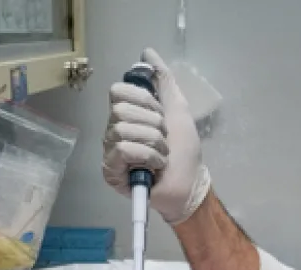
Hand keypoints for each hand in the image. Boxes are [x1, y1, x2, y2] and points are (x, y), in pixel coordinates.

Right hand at [102, 49, 211, 224]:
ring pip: (122, 129)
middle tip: (163, 139)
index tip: (160, 115)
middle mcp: (114, 129)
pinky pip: (122, 149)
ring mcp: (110, 150)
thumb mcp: (177, 109)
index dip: (144, 101)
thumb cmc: (184, 151)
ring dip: (152, 142)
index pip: (118, 90)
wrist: (190, 184)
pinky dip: (147, 156)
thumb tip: (147, 52)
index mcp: (128, 113)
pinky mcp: (111, 170)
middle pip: (121, 109)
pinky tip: (156, 167)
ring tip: (162, 155)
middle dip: (152, 124)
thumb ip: (163, 80)